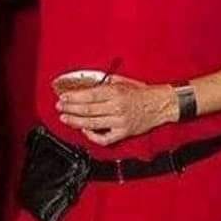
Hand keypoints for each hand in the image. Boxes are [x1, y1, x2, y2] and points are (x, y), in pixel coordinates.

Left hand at [56, 75, 176, 144]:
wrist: (161, 104)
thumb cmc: (142, 92)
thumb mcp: (123, 81)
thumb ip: (105, 83)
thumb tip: (86, 85)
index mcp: (116, 92)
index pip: (89, 95)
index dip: (73, 97)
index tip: (63, 97)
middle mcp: (117, 107)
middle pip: (87, 110)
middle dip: (70, 109)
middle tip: (59, 107)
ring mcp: (119, 122)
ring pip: (92, 124)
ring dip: (75, 122)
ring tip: (65, 119)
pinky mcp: (123, 133)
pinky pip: (104, 138)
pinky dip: (92, 136)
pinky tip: (85, 131)